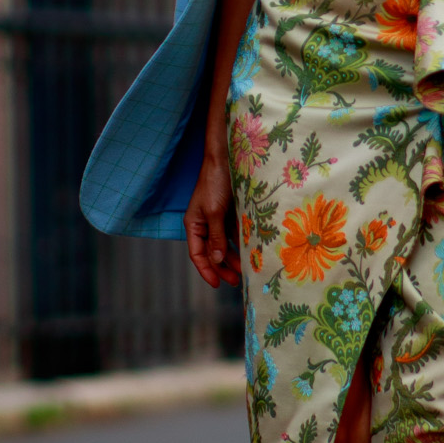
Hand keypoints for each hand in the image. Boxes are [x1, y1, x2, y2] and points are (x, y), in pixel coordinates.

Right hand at [184, 152, 241, 289]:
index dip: (206, 270)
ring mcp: (217, 219)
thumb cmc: (215, 183)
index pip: (197, 254)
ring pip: (224, 245)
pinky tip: (250, 253)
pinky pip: (234, 234)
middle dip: (222, 267)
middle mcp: (204, 224)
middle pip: (211, 252)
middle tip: (236, 281)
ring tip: (246, 270)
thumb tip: (216, 260)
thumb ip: (216, 236)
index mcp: (193, 225)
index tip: (217, 285)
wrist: (226, 158)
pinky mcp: (229, 214)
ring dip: (233, 257)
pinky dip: (240, 244)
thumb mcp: (214, 212)